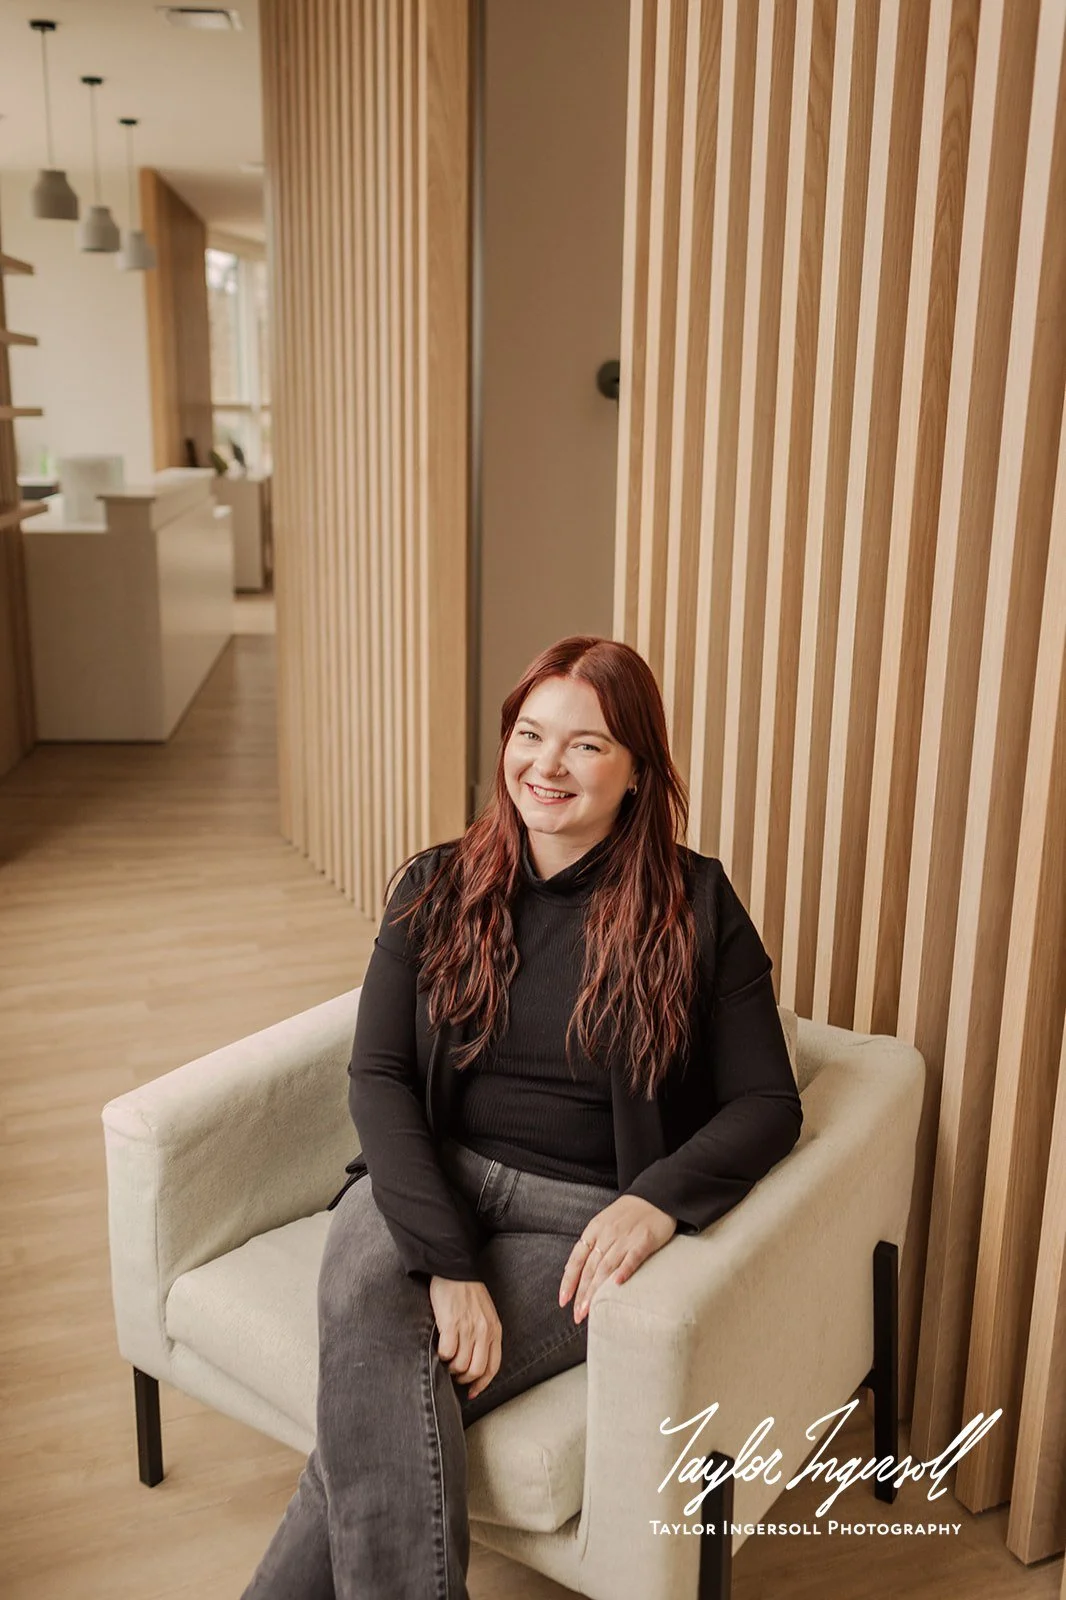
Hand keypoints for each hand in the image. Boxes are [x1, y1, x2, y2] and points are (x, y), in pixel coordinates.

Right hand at [429, 1276, 501, 1400]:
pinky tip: (440, 1349)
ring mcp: (468, 1328)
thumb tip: (476, 1364)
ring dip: (451, 1367)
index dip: (482, 1384)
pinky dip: (442, 1356)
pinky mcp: (451, 1324)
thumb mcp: (485, 1315)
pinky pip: (447, 1352)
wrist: (454, 1270)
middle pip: (476, 1370)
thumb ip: (485, 1336)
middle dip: (463, 1378)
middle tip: (454, 1373)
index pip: (493, 1367)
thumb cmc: (468, 1293)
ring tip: (447, 1359)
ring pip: (460, 1365)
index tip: (472, 1391)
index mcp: (495, 1330)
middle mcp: (484, 1331)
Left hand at [558, 1195, 677, 1323]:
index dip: (569, 1281)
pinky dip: (624, 1271)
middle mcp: (607, 1235)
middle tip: (577, 1315)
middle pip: (590, 1268)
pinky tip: (617, 1284)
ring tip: (590, 1310)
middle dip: (582, 1294)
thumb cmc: (629, 1213)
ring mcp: (625, 1238)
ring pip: (606, 1267)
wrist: (656, 1196)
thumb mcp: (604, 1223)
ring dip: (596, 1290)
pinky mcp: (644, 1240)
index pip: (576, 1259)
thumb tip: (573, 1270)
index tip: (563, 1301)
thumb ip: (591, 1245)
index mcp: (594, 1230)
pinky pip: (632, 1257)